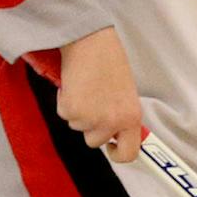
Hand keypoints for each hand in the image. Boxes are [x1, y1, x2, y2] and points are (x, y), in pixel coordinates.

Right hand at [56, 28, 143, 162]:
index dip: (118, 154)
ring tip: (85, 89)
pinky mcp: (71, 109)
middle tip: (92, 103)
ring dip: (78, 111)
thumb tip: (115, 132)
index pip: (129, 153)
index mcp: (132, 118)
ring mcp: (91, 118)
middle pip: (95, 141)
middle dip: (90, 126)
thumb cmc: (109, 62)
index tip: (111, 147)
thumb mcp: (126, 95)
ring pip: (77, 126)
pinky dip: (65, 101)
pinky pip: (64, 114)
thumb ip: (122, 116)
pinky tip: (73, 85)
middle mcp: (113, 122)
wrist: (90, 42)